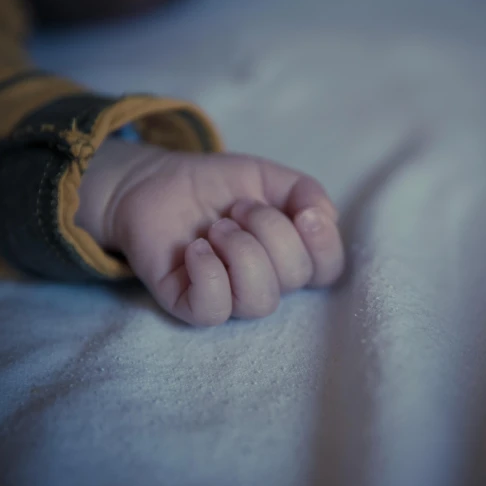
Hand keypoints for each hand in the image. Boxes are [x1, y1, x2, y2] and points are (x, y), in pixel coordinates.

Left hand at [76, 140, 343, 325]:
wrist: (157, 183)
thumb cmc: (216, 186)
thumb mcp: (266, 176)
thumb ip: (304, 191)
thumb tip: (323, 216)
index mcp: (291, 255)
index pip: (328, 270)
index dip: (323, 244)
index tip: (302, 212)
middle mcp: (266, 281)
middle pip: (295, 277)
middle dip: (270, 230)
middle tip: (238, 208)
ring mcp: (229, 298)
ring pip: (260, 300)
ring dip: (242, 251)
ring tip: (217, 227)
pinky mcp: (189, 305)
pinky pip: (214, 310)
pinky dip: (209, 273)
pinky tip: (196, 248)